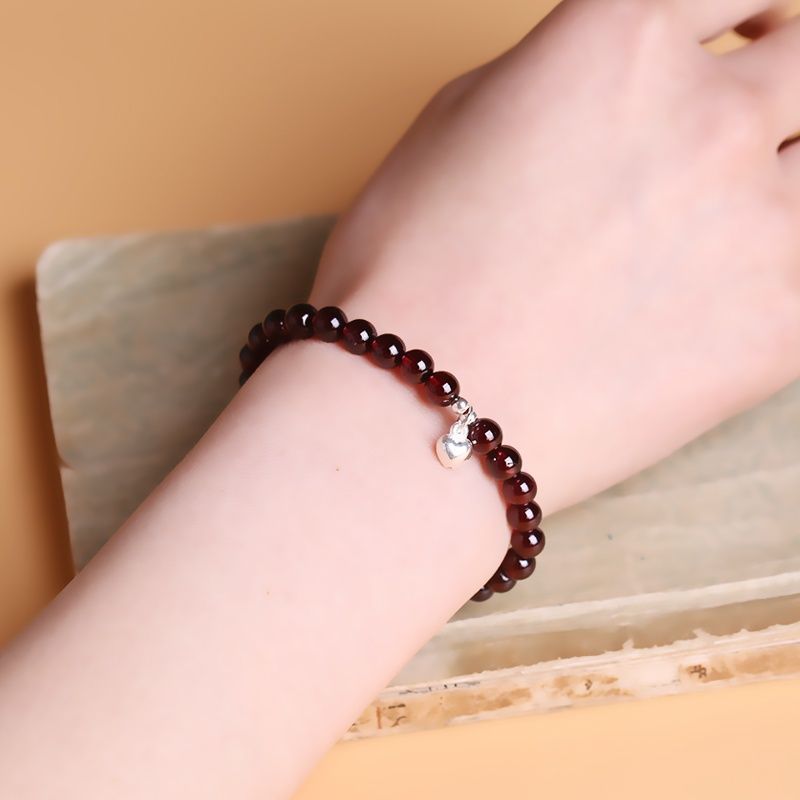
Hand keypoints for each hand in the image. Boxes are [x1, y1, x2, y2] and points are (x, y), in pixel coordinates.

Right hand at [313, 0, 799, 511]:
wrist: (416, 414)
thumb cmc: (407, 278)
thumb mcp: (452, 127)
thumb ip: (554, 77)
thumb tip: (609, 86)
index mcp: (617, 42)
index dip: (744, 9)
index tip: (746, 30)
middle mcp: (704, 116)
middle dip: (782, 85)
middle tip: (750, 126)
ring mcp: (756, 223)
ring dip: (788, 179)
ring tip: (733, 220)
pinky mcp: (782, 327)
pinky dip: (785, 271)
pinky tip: (741, 290)